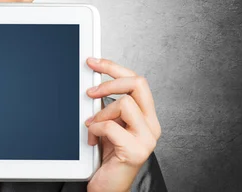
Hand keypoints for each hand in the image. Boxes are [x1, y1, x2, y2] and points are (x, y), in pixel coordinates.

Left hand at [84, 57, 161, 191]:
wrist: (107, 186)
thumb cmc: (108, 156)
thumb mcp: (109, 124)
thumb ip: (108, 105)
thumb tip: (92, 82)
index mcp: (146, 115)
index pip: (137, 80)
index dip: (113, 67)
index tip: (93, 62)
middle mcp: (152, 125)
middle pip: (138, 83)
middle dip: (109, 82)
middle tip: (90, 91)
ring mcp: (146, 138)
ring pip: (124, 103)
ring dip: (100, 113)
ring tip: (92, 126)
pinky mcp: (135, 151)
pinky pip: (111, 126)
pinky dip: (95, 129)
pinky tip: (91, 138)